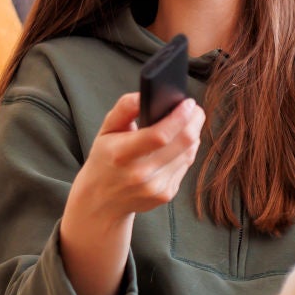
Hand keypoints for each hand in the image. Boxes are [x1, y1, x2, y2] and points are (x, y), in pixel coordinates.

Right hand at [68, 92, 203, 225]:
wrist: (100, 200)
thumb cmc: (105, 159)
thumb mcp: (106, 130)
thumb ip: (125, 109)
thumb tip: (146, 95)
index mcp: (122, 154)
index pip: (159, 135)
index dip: (179, 117)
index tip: (189, 103)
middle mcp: (140, 174)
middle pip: (183, 143)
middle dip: (194, 121)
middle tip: (194, 109)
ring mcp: (155, 187)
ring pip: (189, 153)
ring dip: (192, 135)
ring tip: (186, 124)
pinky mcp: (166, 194)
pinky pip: (186, 166)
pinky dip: (186, 152)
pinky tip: (177, 146)